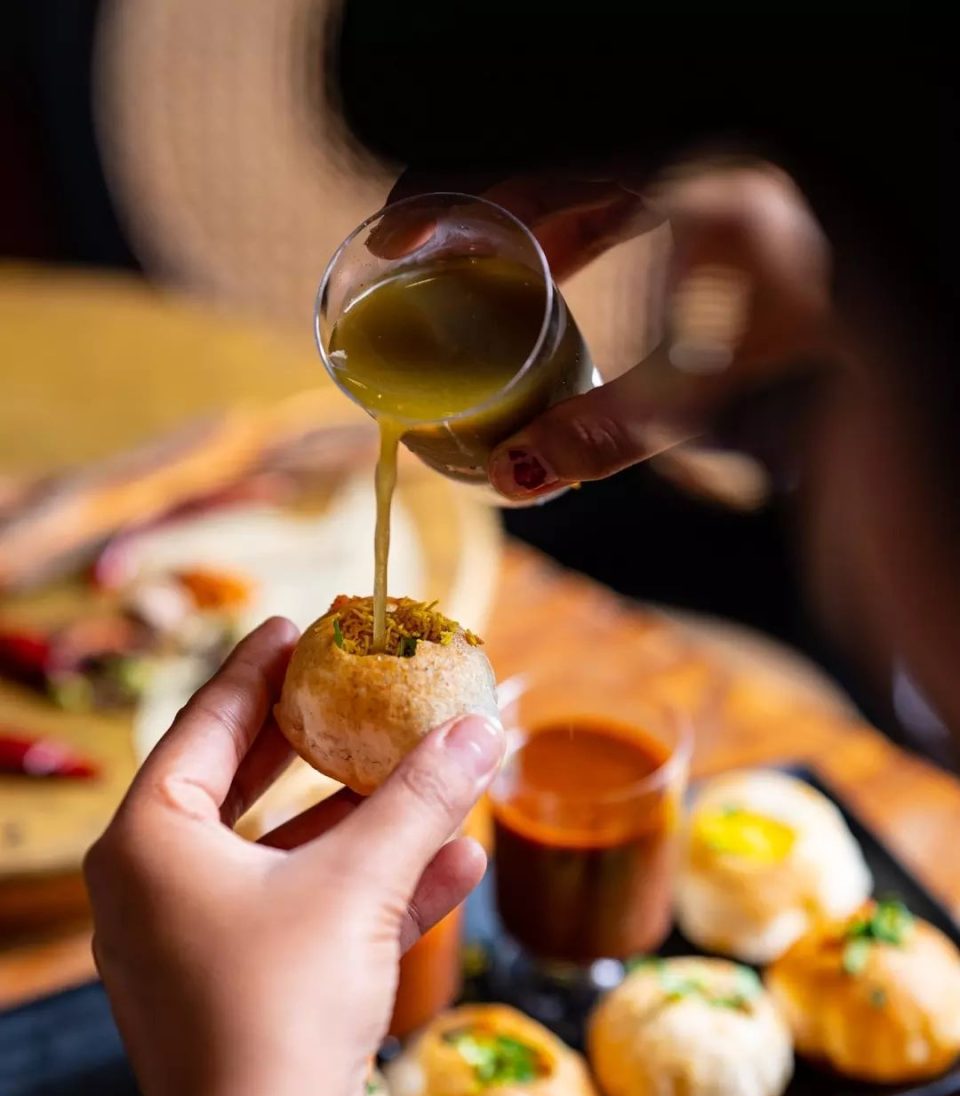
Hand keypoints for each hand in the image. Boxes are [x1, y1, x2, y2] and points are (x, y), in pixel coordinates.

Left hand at [84, 618, 502, 1095]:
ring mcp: (203, 943)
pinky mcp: (248, 991)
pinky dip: (377, 887)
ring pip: (295, 854)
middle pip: (247, 783)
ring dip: (371, 820)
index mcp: (150, 843)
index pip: (206, 723)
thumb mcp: (359, 883)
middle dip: (320, 741)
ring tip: (436, 774)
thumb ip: (420, 798)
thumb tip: (483, 727)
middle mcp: (162, 886)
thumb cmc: (279, 1011)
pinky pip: (315, 914)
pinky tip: (458, 862)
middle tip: (360, 689)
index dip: (259, 670)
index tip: (298, 627)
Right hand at [389, 162, 833, 500]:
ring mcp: (697, 163)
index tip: (392, 244)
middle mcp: (681, 155)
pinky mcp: (711, 182)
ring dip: (520, 233)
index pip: (528, 178)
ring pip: (574, 183)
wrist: (892, 310)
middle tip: (419, 275)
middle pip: (539, 175)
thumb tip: (521, 471)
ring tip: (476, 287)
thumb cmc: (811, 336)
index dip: (446, 208)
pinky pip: (613, 191)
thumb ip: (611, 429)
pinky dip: (571, 232)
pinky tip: (554, 278)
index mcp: (672, 178)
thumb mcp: (708, 386)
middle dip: (472, 227)